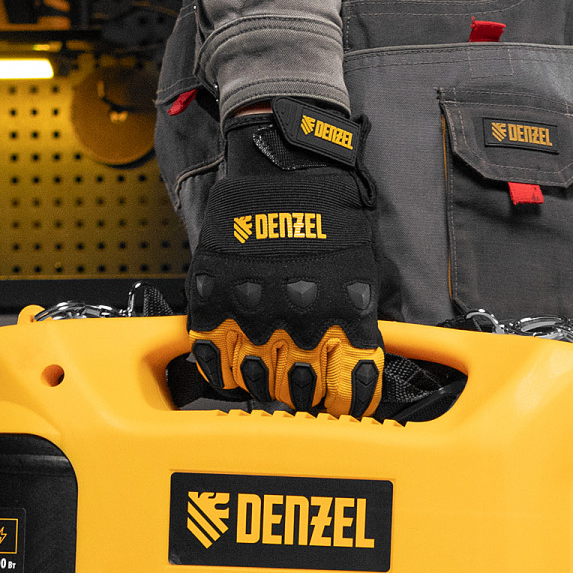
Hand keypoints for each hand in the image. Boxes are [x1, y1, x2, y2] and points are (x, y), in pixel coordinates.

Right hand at [187, 98, 384, 417]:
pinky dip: (222, 375)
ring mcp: (252, 311)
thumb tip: (350, 366)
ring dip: (264, 386)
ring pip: (256, 383)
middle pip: (300, 391)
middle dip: (303, 395)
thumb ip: (354, 321)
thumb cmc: (328, 210)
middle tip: (300, 390)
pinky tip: (232, 373)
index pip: (352, 386)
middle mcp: (300, 319)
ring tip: (267, 378)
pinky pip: (212, 361)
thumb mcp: (360, 268)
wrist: (282, 162)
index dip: (347, 406)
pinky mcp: (213, 299)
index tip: (343, 410)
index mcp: (344, 313)